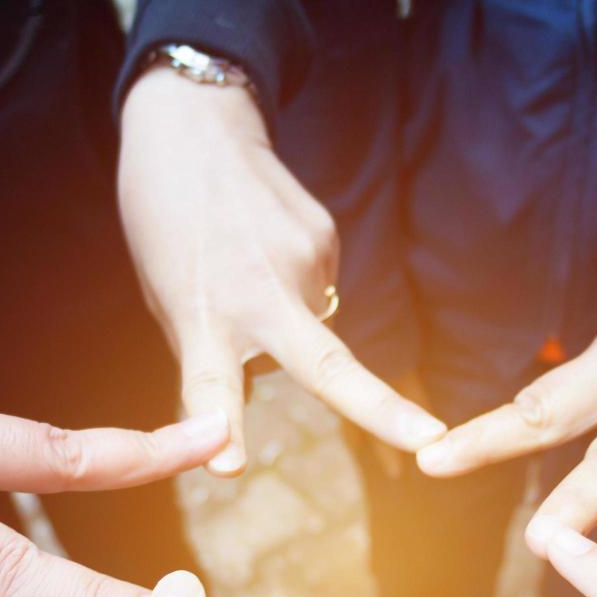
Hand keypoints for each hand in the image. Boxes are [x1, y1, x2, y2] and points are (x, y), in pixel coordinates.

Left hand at [118, 67, 444, 475]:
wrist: (192, 130)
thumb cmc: (166, 226)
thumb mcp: (168, 300)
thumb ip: (208, 357)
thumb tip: (243, 412)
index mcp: (202, 312)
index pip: (211, 382)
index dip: (225, 427)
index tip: (230, 466)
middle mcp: (259, 290)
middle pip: (327, 364)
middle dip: (383, 409)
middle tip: (429, 441)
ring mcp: (304, 262)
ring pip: (313, 326)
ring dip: (289, 322)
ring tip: (243, 272)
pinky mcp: (327, 239)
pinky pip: (318, 290)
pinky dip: (296, 289)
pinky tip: (266, 253)